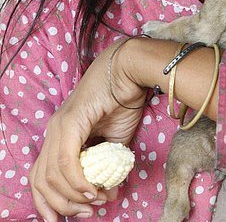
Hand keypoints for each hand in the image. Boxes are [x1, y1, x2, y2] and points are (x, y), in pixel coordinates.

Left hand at [29, 38, 146, 220]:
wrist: (130, 72)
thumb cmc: (123, 101)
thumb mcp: (114, 144)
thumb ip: (107, 168)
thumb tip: (106, 194)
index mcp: (60, 135)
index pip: (40, 176)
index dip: (49, 203)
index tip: (69, 218)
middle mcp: (54, 130)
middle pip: (41, 181)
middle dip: (63, 205)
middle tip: (88, 212)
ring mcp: (59, 125)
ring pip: (52, 174)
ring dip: (72, 196)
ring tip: (94, 201)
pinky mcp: (70, 121)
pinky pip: (66, 161)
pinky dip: (77, 181)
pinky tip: (92, 188)